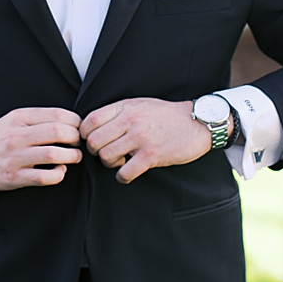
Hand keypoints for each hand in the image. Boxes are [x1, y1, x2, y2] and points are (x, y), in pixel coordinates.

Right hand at [0, 106, 83, 189]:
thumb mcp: (14, 120)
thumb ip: (39, 118)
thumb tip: (71, 122)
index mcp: (18, 118)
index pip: (56, 114)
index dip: (75, 121)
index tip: (77, 128)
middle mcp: (16, 136)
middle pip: (57, 132)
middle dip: (75, 138)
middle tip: (77, 142)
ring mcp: (15, 157)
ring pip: (53, 154)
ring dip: (72, 156)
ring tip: (74, 156)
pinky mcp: (14, 177)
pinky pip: (44, 177)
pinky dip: (59, 174)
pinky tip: (60, 170)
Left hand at [81, 97, 211, 182]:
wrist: (198, 122)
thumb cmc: (166, 115)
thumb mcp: (139, 104)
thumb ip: (117, 112)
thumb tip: (92, 126)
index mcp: (124, 107)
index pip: (89, 121)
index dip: (84, 134)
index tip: (92, 140)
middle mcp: (130, 121)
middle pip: (94, 142)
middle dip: (96, 152)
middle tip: (107, 153)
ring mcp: (140, 138)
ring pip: (106, 157)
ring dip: (110, 164)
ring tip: (121, 161)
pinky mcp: (152, 155)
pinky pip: (125, 172)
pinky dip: (123, 177)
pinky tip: (128, 172)